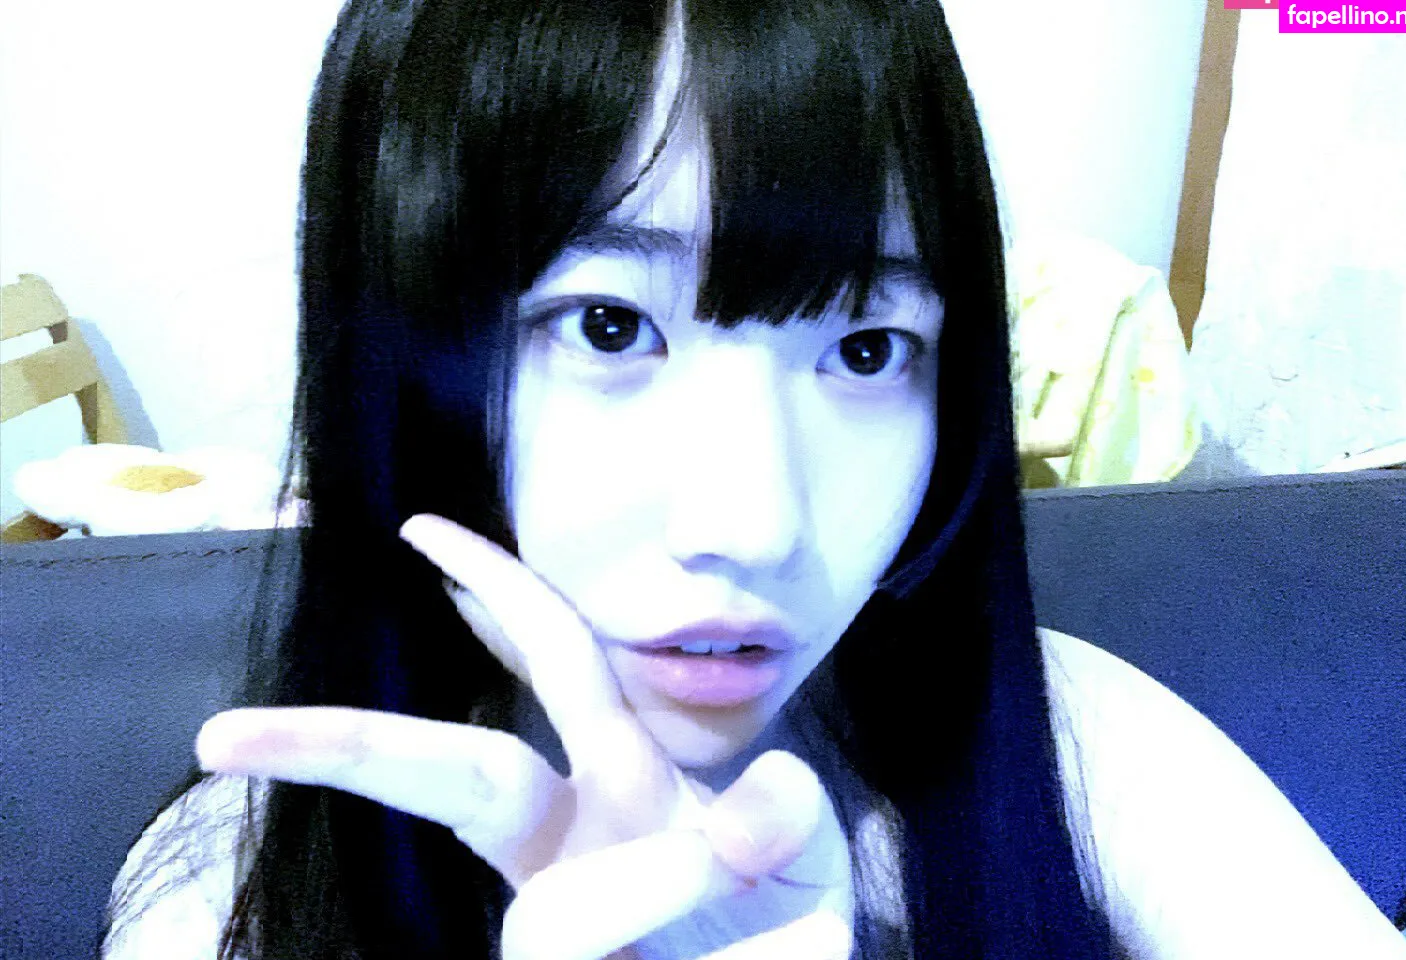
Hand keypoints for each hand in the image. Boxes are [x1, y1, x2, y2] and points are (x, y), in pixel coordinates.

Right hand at [195, 513, 852, 959]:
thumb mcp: (803, 857)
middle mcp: (573, 847)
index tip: (423, 530)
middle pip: (455, 775)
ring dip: (655, 889)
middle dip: (348, 742)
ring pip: (546, 916)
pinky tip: (718, 935)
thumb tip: (743, 803)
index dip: (496, 592)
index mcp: (619, 784)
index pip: (554, 664)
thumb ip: (786, 812)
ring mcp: (561, 931)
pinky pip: (579, 950)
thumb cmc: (781, 940)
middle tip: (224, 735)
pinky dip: (667, 928)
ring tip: (731, 894)